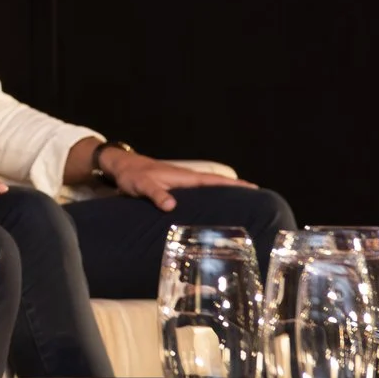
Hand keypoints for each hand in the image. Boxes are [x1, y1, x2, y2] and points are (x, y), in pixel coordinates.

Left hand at [99, 148, 253, 211]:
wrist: (120, 167)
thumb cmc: (132, 175)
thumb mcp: (143, 185)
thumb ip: (156, 194)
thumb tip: (172, 206)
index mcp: (184, 177)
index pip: (214, 181)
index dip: (234, 185)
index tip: (254, 189)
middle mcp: (186, 179)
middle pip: (216, 186)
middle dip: (236, 191)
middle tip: (258, 201)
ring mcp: (181, 184)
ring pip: (208, 190)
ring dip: (224, 196)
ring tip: (242, 208)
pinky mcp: (174, 189)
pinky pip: (197, 195)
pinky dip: (209, 199)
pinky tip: (212, 210)